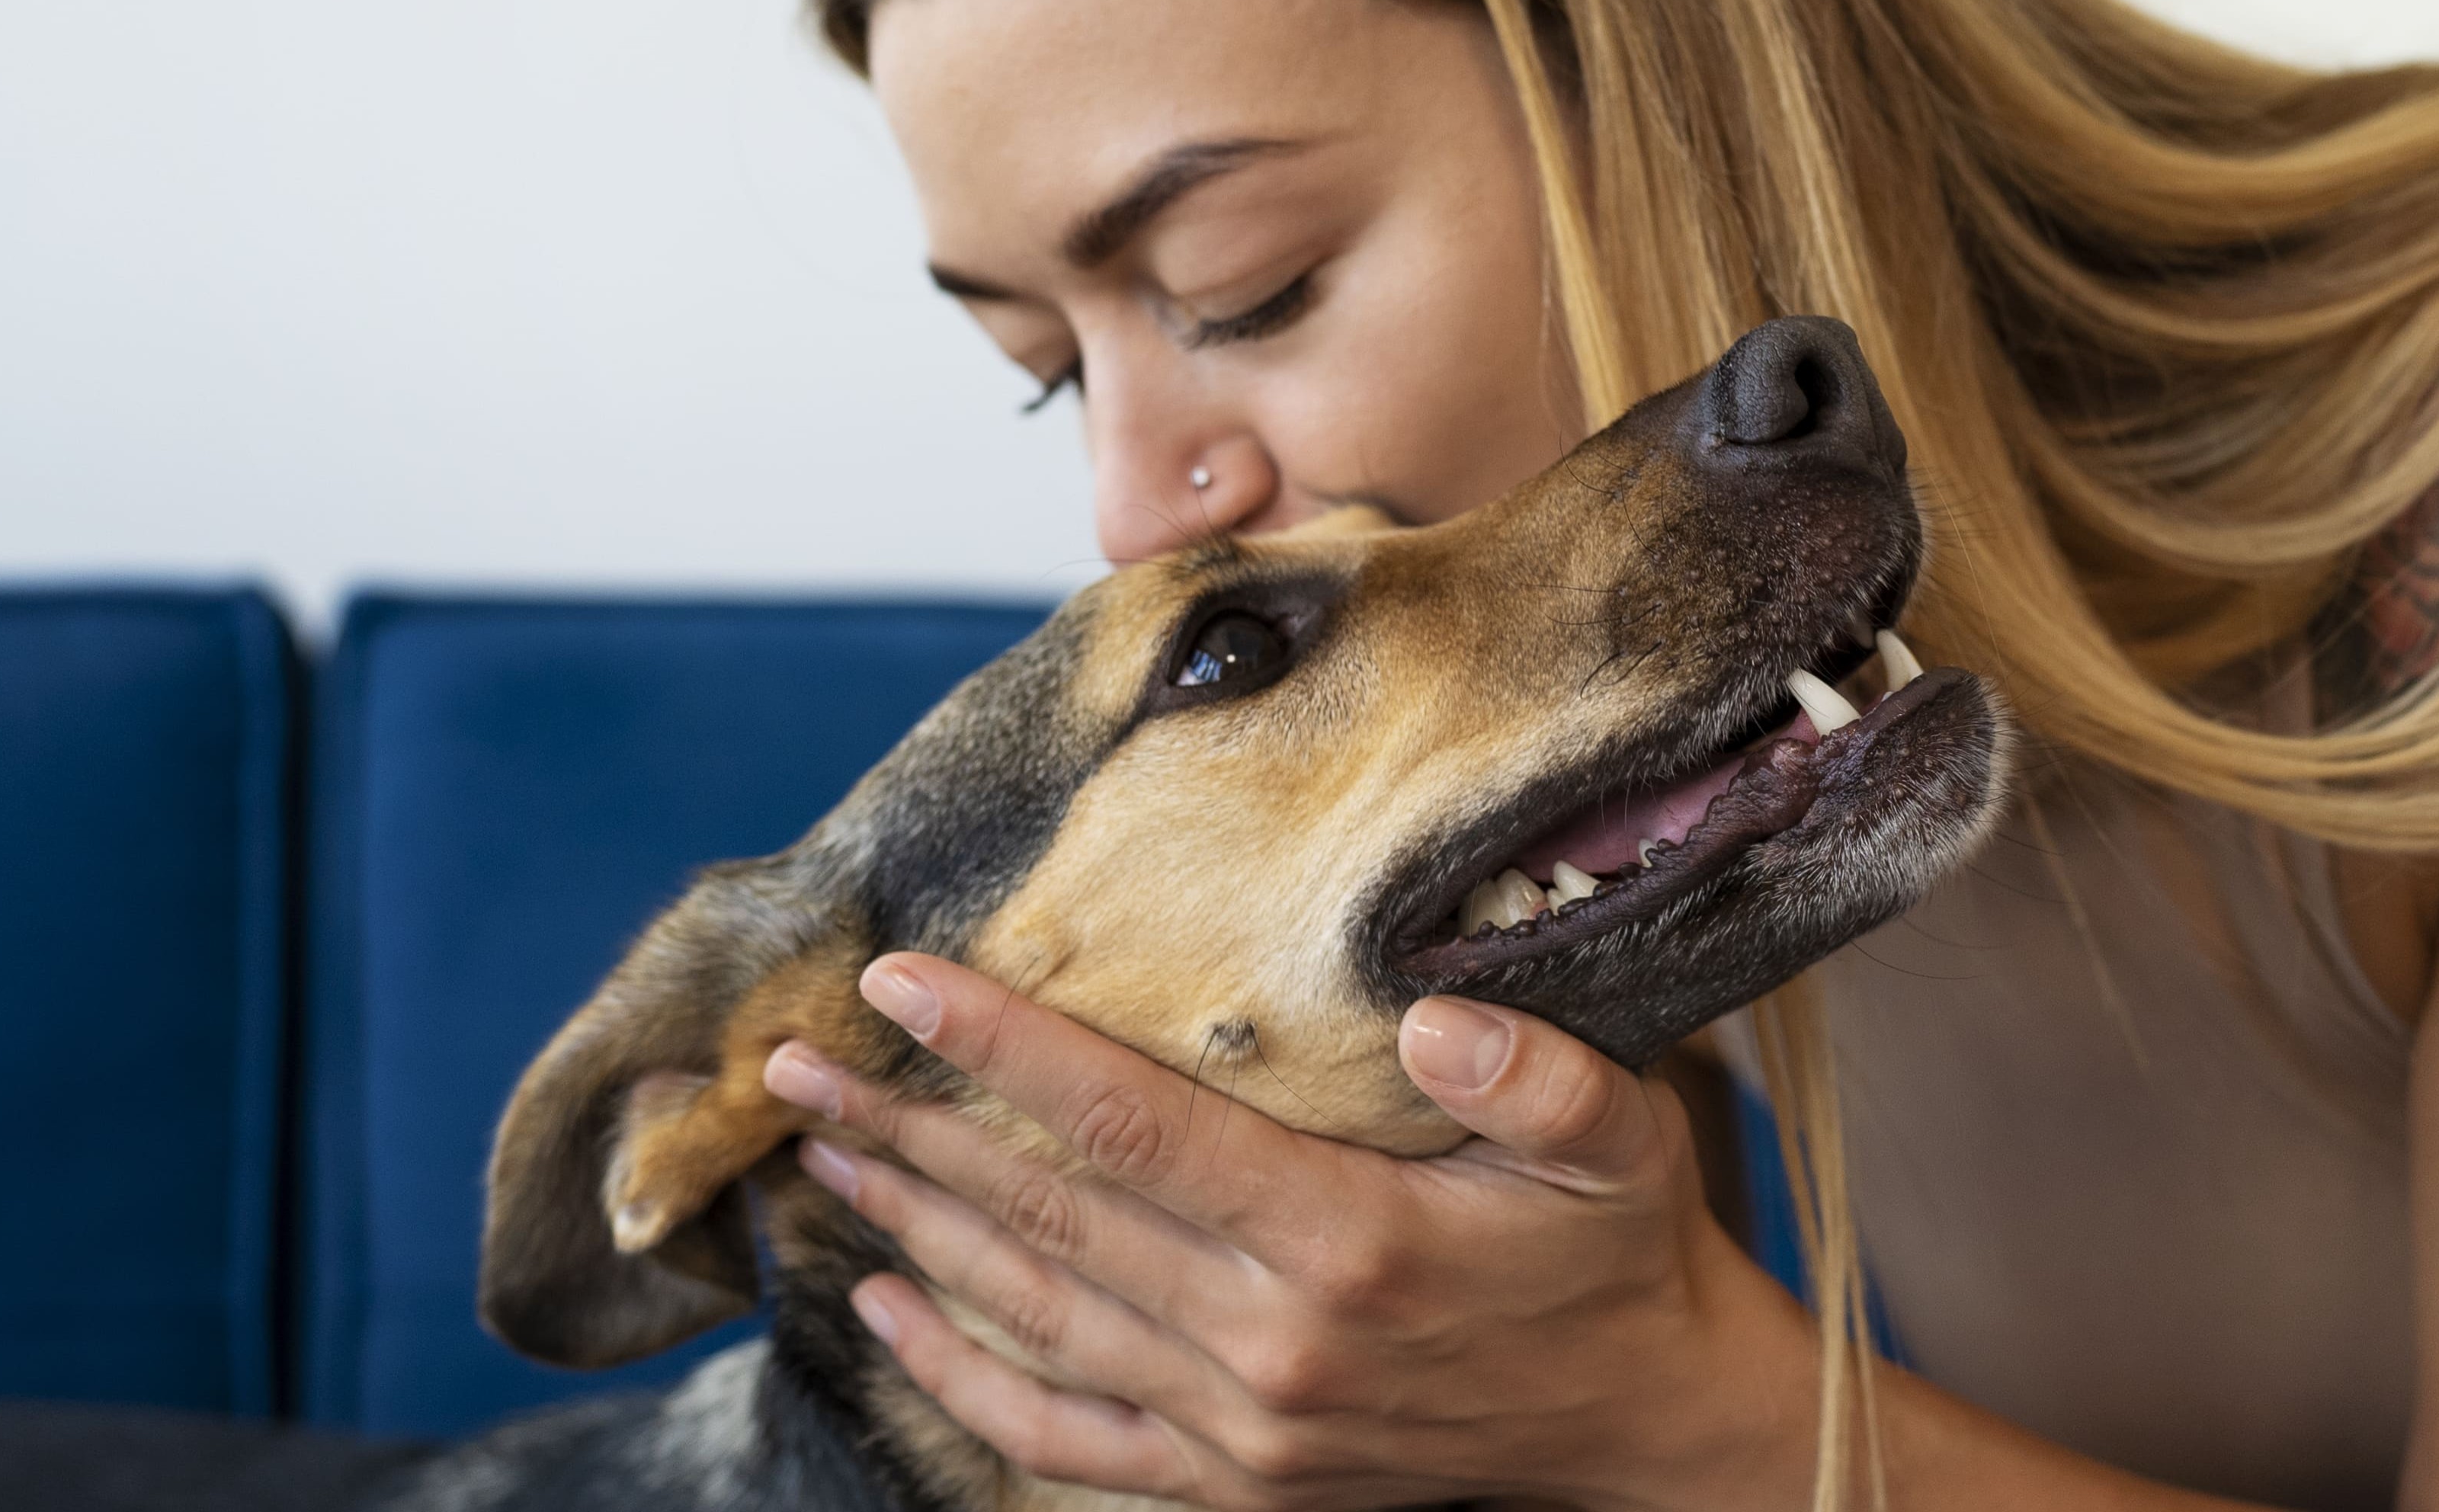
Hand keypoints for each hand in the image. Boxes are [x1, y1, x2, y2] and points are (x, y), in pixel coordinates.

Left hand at [757, 954, 1820, 1511]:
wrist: (1644, 1430)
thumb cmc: (1618, 1257)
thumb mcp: (1624, 1145)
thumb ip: (1538, 1076)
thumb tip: (1430, 1018)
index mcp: (1346, 1240)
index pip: (1134, 1124)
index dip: (1006, 1047)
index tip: (899, 978)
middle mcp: (1270, 1341)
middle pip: (1047, 1216)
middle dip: (909, 1128)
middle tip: (794, 1057)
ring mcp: (1237, 1426)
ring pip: (1032, 1314)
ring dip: (913, 1232)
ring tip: (822, 1155)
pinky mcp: (1228, 1482)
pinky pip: (1058, 1432)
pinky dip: (961, 1374)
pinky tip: (889, 1313)